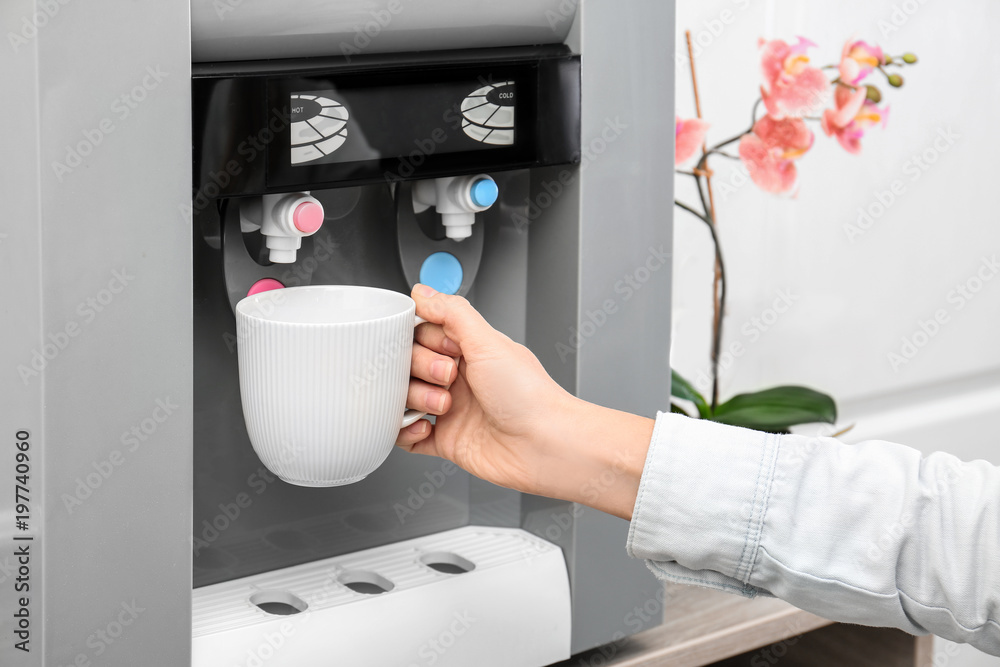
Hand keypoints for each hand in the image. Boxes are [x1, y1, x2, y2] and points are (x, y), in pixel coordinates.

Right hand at [396, 284, 653, 519]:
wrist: (546, 445)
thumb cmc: (530, 396)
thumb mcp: (488, 342)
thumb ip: (452, 312)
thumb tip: (423, 291)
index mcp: (470, 349)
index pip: (423, 333)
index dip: (424, 340)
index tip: (441, 347)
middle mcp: (459, 377)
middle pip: (409, 364)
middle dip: (421, 369)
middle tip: (448, 377)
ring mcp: (451, 409)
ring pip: (405, 396)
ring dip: (416, 399)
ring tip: (444, 406)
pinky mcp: (446, 440)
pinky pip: (407, 434)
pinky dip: (406, 431)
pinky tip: (426, 427)